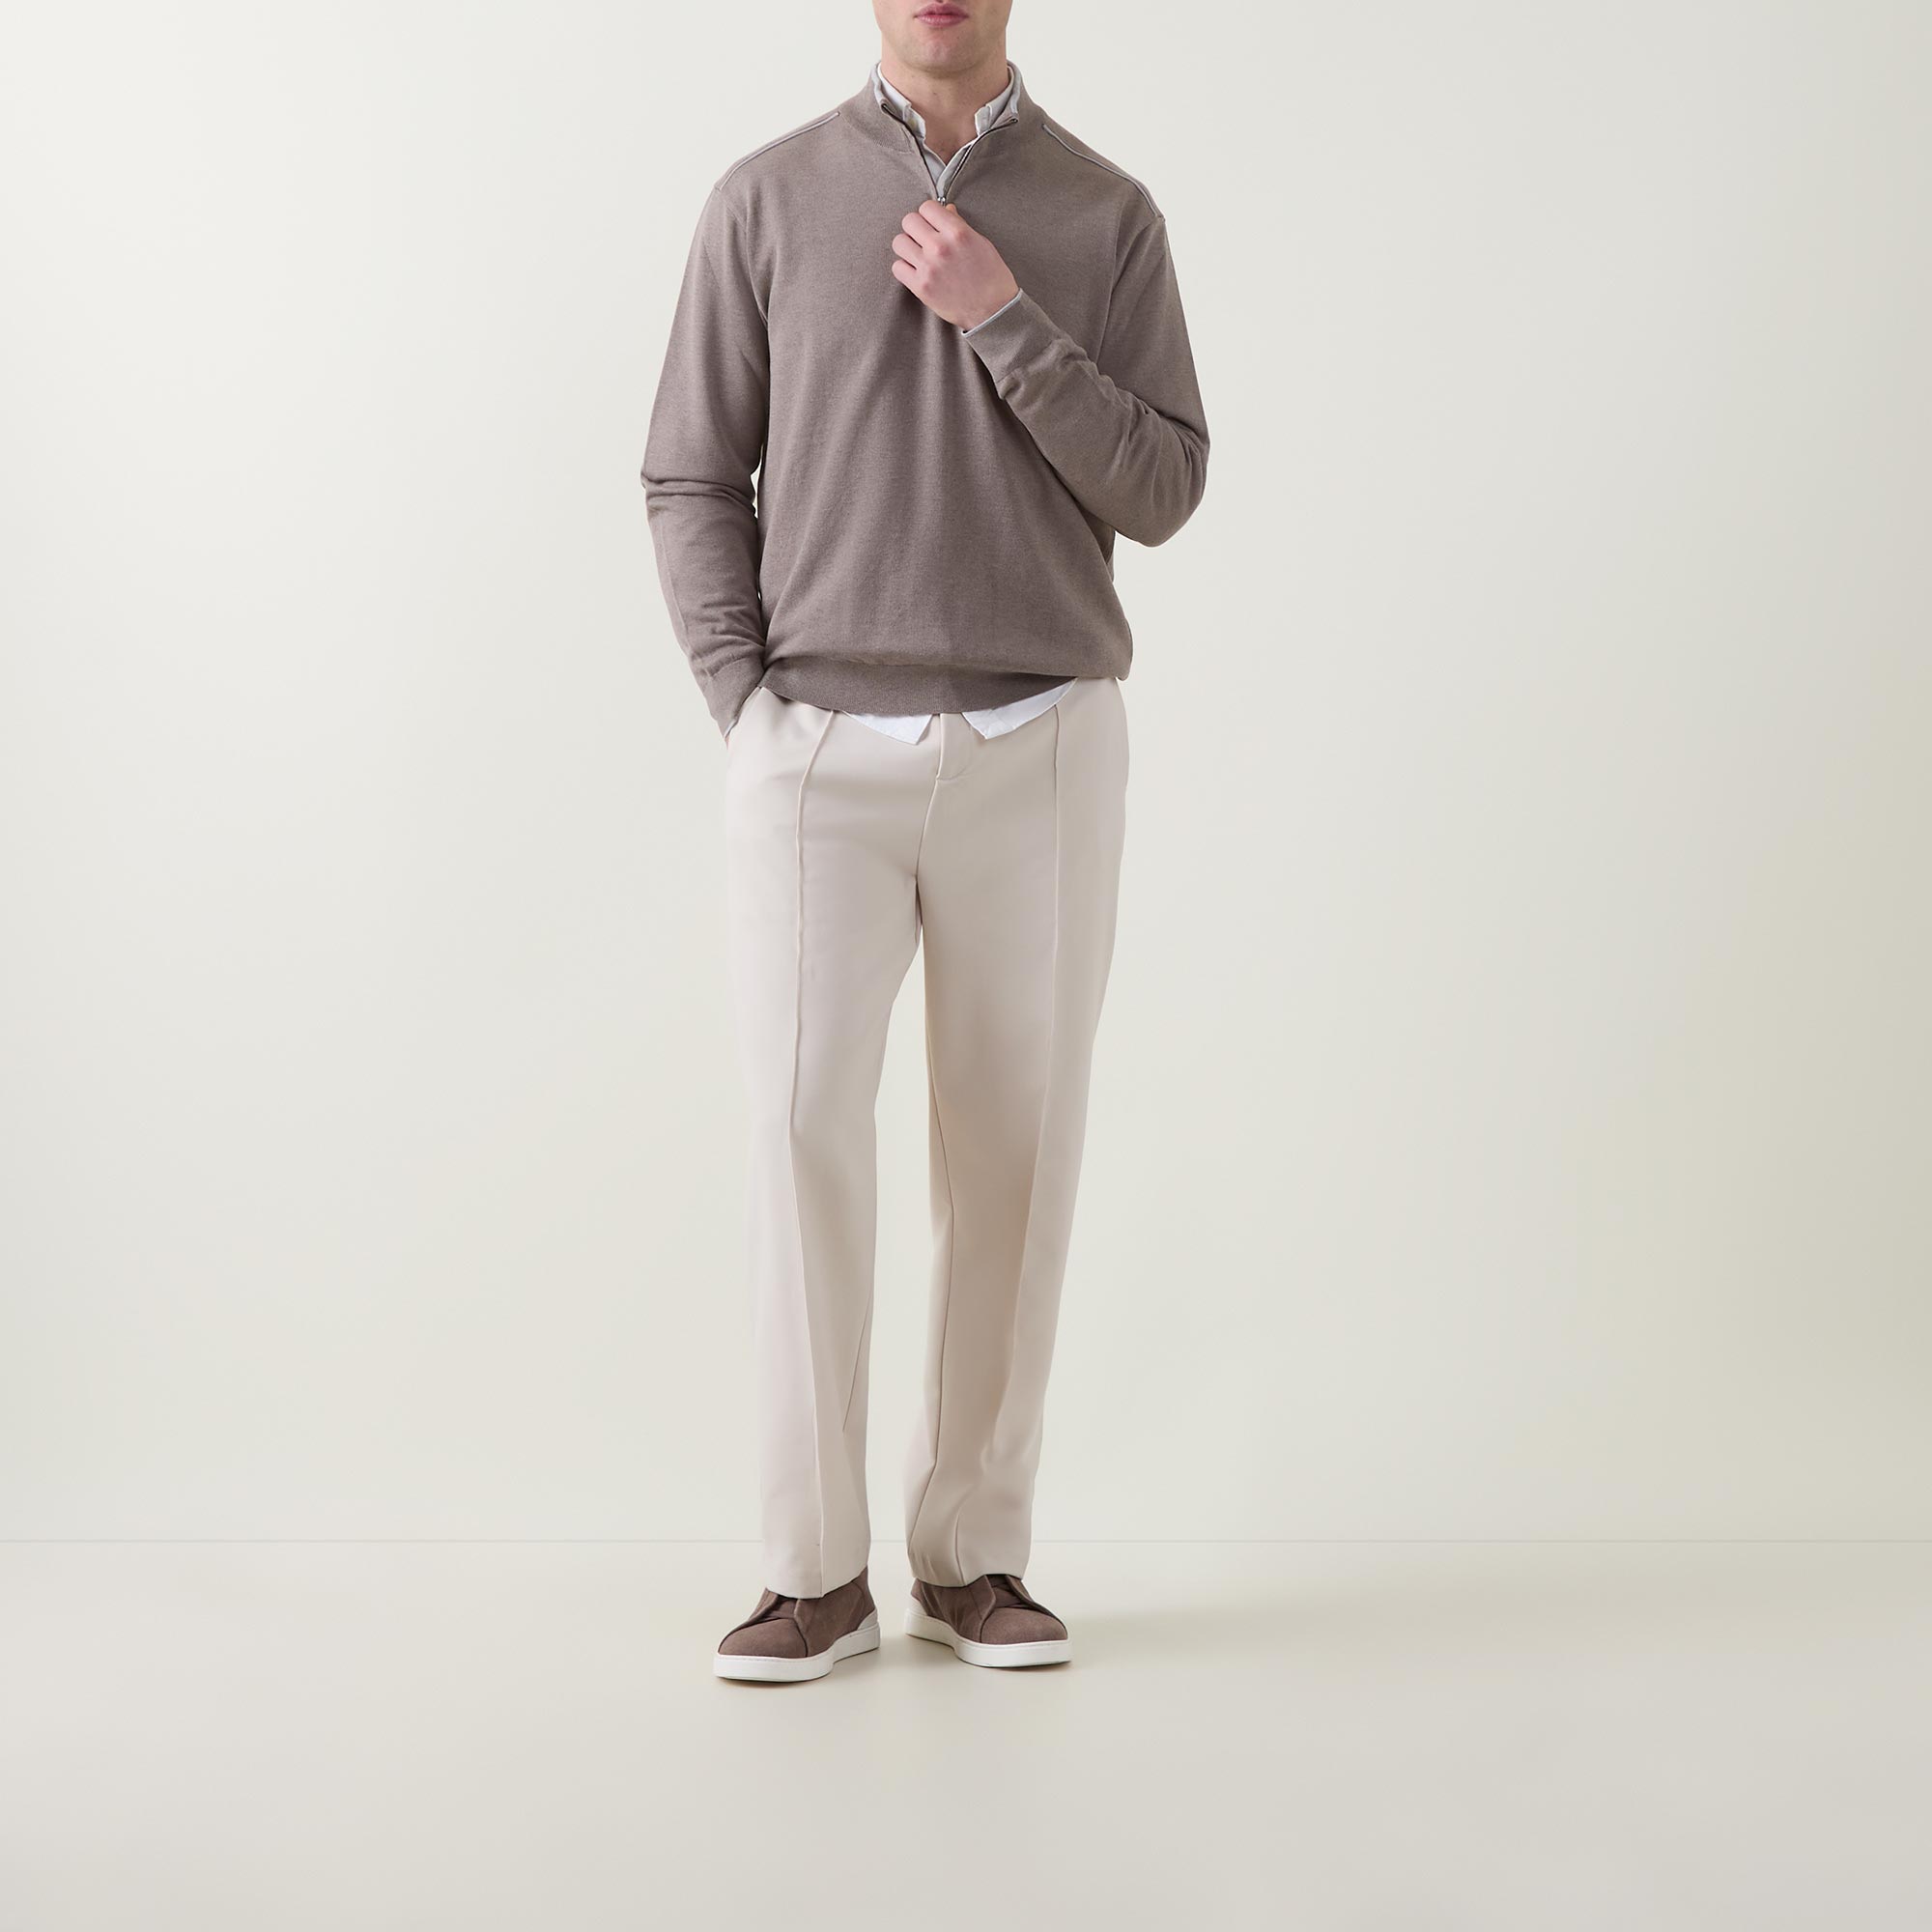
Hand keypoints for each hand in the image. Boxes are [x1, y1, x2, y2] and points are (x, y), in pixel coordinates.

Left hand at [891, 199, 1019, 330]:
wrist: (993, 311)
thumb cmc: (992, 277)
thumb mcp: (981, 243)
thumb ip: (959, 225)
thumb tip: (946, 210)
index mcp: (957, 233)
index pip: (927, 207)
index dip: (929, 214)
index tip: (932, 222)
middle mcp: (940, 247)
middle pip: (909, 221)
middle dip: (916, 227)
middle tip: (923, 237)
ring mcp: (928, 267)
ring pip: (899, 243)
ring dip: (907, 246)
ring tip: (918, 254)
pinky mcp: (921, 287)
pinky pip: (897, 267)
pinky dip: (904, 267)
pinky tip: (916, 270)